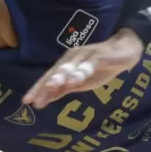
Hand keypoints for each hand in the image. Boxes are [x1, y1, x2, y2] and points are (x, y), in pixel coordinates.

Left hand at [23, 29, 144, 109]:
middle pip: (55, 73)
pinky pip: (89, 65)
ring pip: (69, 67)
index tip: (26, 101)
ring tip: (50, 87)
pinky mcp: (98, 56)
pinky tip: (76, 80)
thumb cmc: (100, 67)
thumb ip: (65, 88)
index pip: (48, 77)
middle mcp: (71, 58)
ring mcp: (84, 55)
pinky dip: (81, 71)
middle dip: (44, 86)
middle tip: (34, 98)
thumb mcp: (81, 82)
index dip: (37, 89)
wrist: (124, 50)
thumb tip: (47, 98)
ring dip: (60, 77)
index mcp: (66, 64)